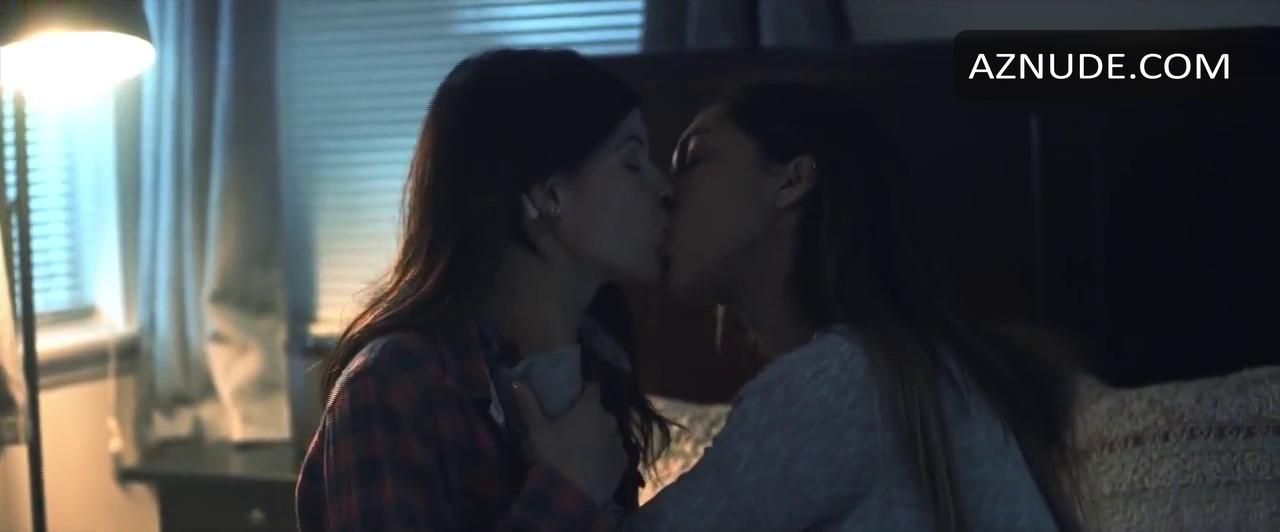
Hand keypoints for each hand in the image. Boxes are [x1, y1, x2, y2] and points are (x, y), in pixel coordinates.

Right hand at [512, 381, 626, 504]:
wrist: (572, 496)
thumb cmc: (553, 457)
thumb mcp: (536, 430)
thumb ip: (528, 403)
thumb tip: (516, 380)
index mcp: (590, 408)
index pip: (593, 387)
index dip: (585, 390)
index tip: (574, 398)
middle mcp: (609, 420)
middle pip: (601, 411)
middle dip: (591, 416)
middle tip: (574, 427)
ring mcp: (618, 442)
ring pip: (610, 431)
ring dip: (600, 435)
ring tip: (584, 448)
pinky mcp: (623, 462)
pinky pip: (615, 452)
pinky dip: (607, 454)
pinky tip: (594, 464)